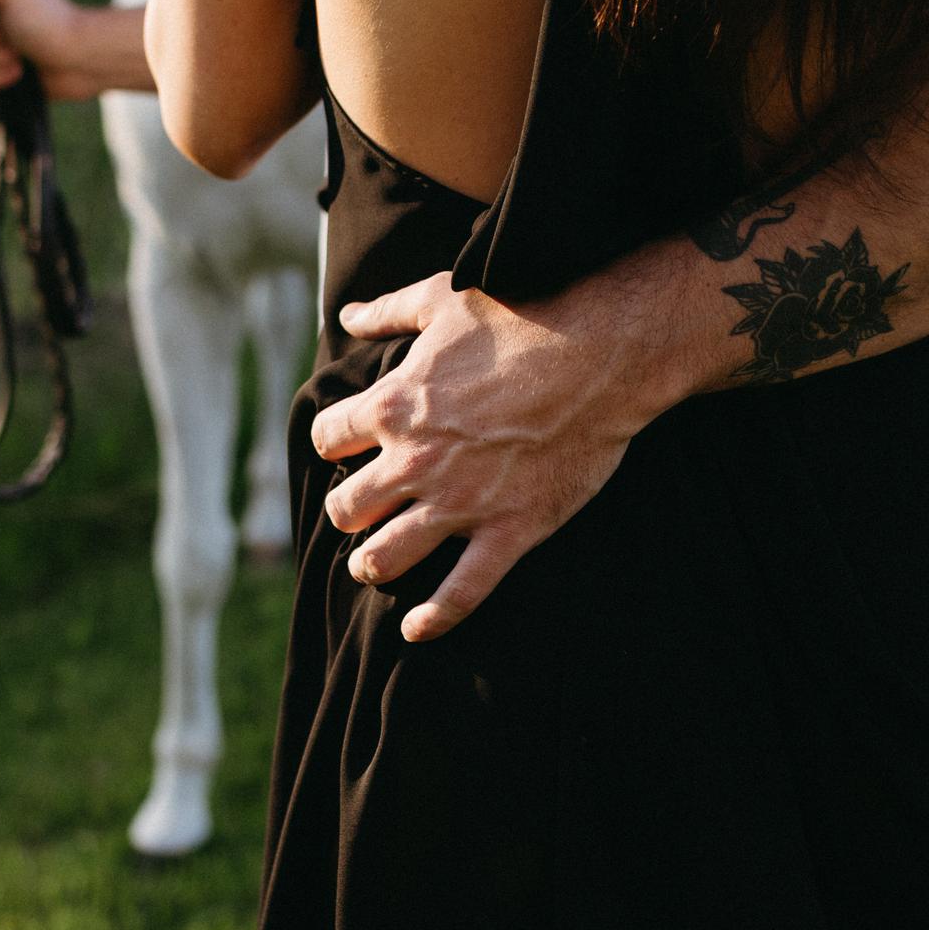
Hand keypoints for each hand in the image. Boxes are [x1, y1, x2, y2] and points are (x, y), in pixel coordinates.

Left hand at [309, 270, 672, 642]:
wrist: (601, 351)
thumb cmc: (522, 315)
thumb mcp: (443, 298)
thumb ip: (389, 310)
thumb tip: (350, 314)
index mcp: (393, 406)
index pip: (327, 439)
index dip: (335, 442)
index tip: (350, 445)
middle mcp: (415, 462)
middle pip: (347, 507)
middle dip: (349, 509)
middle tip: (362, 510)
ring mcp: (460, 503)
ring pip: (385, 558)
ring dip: (372, 563)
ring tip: (374, 563)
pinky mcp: (509, 530)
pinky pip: (461, 592)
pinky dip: (434, 618)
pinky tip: (415, 631)